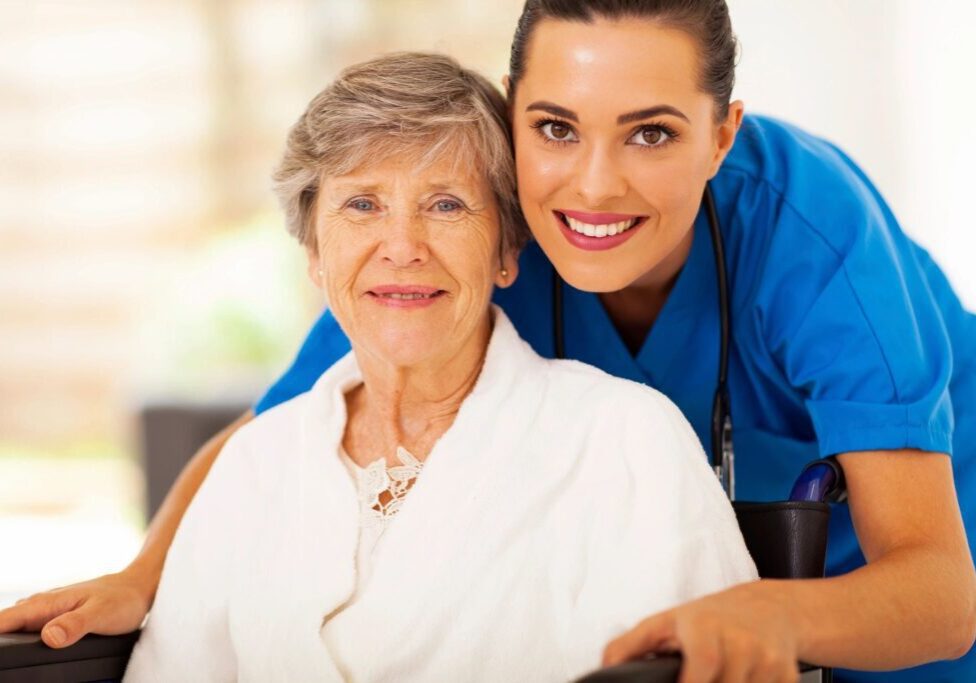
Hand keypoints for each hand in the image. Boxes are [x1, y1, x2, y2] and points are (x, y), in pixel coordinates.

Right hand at [0, 569, 153, 647]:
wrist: (139, 588)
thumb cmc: (123, 598)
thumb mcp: (101, 613)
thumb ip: (75, 624)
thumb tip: (50, 637)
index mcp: (45, 604)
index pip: (2, 621)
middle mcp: (41, 606)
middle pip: (4, 626)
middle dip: (0, 643)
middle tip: (4, 663)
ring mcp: (47, 612)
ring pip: (16, 627)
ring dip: (8, 640)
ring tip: (10, 658)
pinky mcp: (55, 619)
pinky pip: (30, 630)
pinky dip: (23, 640)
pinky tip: (29, 649)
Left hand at [602, 581, 801, 682]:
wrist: (768, 609)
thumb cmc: (708, 620)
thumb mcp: (664, 624)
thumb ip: (629, 648)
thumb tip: (604, 671)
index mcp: (704, 628)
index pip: (704, 664)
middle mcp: (740, 642)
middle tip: (701, 678)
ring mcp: (767, 661)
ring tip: (719, 676)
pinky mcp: (788, 676)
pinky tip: (742, 680)